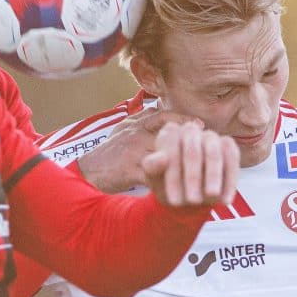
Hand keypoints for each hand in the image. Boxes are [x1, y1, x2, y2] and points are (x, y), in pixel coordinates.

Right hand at [77, 108, 202, 192]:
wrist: (89, 171)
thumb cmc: (110, 151)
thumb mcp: (125, 129)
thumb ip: (144, 120)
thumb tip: (165, 110)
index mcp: (136, 123)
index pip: (163, 115)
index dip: (183, 120)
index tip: (200, 126)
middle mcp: (135, 134)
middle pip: (169, 135)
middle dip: (189, 143)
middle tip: (207, 150)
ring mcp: (132, 152)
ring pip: (165, 155)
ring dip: (183, 163)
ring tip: (199, 169)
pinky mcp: (129, 170)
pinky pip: (155, 175)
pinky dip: (169, 181)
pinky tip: (182, 185)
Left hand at [141, 122, 239, 207]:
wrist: (186, 194)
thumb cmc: (166, 183)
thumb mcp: (154, 179)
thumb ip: (152, 167)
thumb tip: (161, 158)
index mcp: (169, 134)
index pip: (171, 149)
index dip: (173, 175)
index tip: (173, 200)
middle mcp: (190, 130)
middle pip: (193, 150)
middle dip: (193, 177)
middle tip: (192, 200)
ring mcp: (210, 137)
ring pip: (214, 152)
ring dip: (213, 176)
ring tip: (211, 197)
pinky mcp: (228, 146)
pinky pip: (233, 159)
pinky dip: (230, 180)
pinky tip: (224, 200)